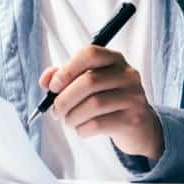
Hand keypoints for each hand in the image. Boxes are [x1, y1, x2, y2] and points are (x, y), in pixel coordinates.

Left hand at [39, 46, 163, 159]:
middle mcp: (128, 74)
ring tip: (69, 121)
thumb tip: (46, 80)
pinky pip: (99, 124)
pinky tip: (82, 129)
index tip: (53, 86)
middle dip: (64, 99)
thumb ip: (65, 78)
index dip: (67, 70)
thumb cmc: (107, 102)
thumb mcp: (87, 85)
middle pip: (89, 81)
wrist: (138, 127)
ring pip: (93, 104)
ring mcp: (134, 96)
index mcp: (114, 59)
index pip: (89, 54)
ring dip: (72, 117)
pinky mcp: (133, 119)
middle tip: (56, 111)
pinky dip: (82, 129)